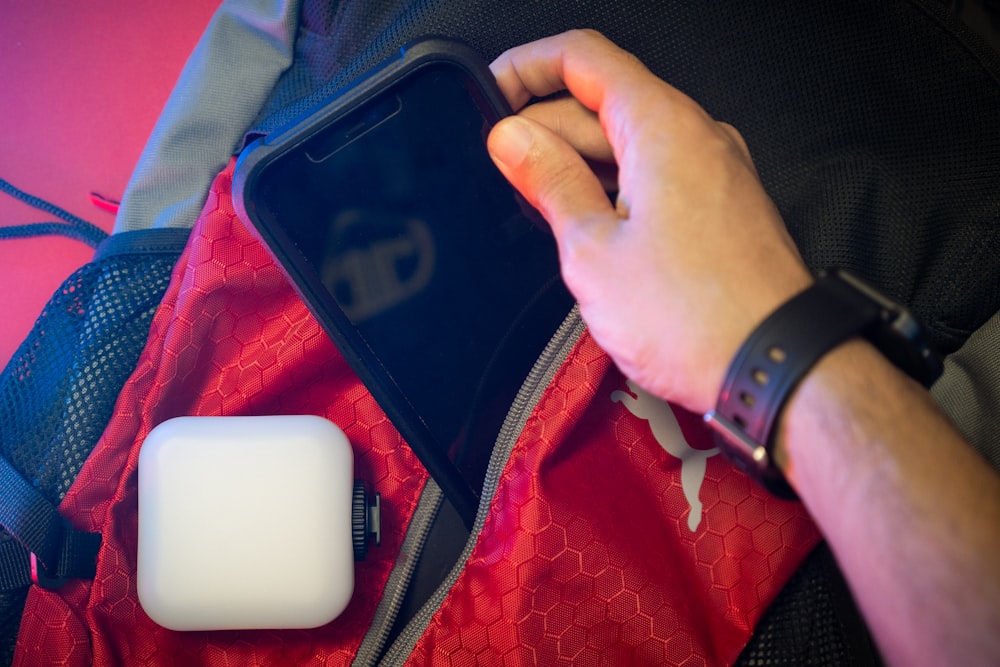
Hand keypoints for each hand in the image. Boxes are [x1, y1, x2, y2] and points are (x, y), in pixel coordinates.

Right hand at [487, 30, 811, 413]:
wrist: (771, 366)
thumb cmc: (697, 319)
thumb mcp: (592, 250)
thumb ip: (550, 182)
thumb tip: (514, 139)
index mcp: (662, 127)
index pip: (583, 56)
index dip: (526, 65)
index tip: (491, 94)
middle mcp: (697, 136)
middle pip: (604, 99)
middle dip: (545, 124)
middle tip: (504, 168)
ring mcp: (715, 170)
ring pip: (630, 140)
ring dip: (577, 160)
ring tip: (539, 205)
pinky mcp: (721, 207)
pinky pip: (657, 173)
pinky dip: (614, 185)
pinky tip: (586, 223)